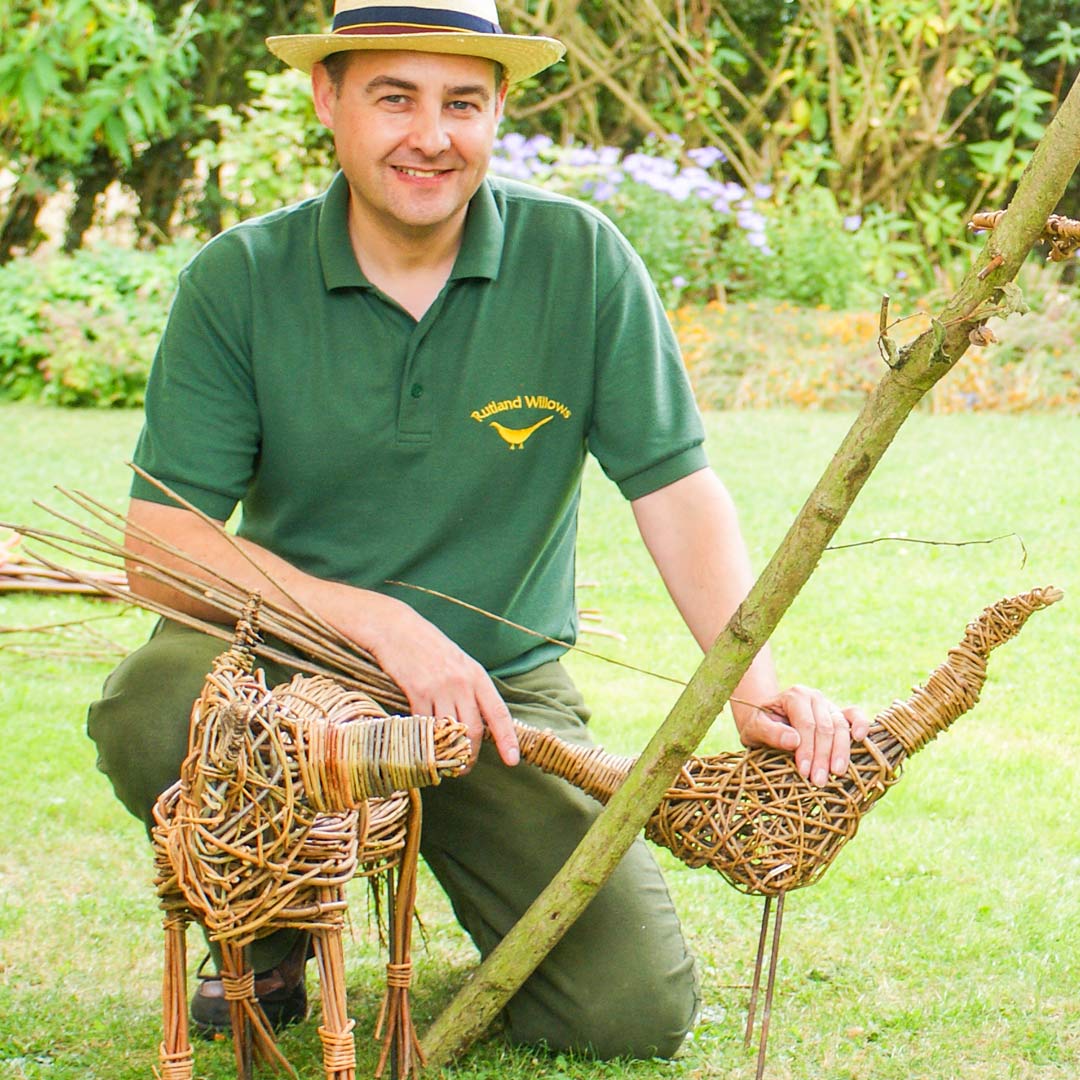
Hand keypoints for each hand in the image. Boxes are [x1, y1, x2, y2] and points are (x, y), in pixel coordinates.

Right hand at [360, 596, 519, 768]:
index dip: (507, 739)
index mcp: (477, 676)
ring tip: (445, 763)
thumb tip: (477, 720)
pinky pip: (425, 725)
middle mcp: (462, 682)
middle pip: (474, 730)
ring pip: (450, 731)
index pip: (498, 713)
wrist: (397, 628)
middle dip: (471, 755)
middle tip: (464, 768)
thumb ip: (469, 688)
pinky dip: (425, 739)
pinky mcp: (417, 691)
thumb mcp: (458, 663)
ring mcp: (440, 687)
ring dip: (449, 753)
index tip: (512, 760)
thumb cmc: (429, 646)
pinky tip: (423, 745)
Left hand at [734, 684, 868, 786]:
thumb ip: (771, 733)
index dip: (807, 749)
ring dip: (841, 751)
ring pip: (841, 726)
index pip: (806, 724)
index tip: (804, 771)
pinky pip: (854, 716)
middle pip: (825, 727)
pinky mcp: (838, 714)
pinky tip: (860, 739)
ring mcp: (828, 705)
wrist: (764, 718)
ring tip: (837, 774)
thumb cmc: (759, 725)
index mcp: (795, 696)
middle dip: (823, 756)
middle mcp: (814, 697)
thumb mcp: (754, 728)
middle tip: (819, 781)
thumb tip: (794, 741)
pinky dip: (861, 725)